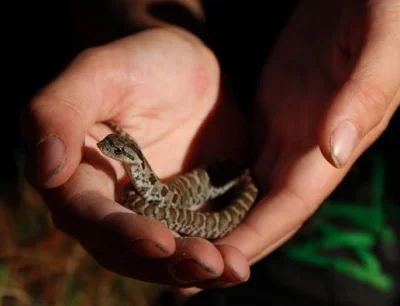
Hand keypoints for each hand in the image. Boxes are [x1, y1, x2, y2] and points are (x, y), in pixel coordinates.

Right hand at [20, 27, 250, 287]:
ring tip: (233, 270)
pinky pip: (201, 240)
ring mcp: (156, 211)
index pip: (89, 216)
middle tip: (210, 265)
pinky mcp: (190, 209)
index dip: (120, 233)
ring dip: (198, 269)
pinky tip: (240, 260)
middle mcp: (115, 204)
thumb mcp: (98, 73)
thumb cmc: (138, 62)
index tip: (158, 242)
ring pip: (168, 256)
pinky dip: (221, 253)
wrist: (186, 66)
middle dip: (168, 263)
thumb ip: (59, 112)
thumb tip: (45, 170)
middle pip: (130, 250)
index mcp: (82, 177)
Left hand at [217, 0, 399, 264]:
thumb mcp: (376, 45)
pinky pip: (243, 161)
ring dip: (224, 222)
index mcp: (333, 143)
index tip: (224, 263)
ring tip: (185, 245)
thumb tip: (336, 150)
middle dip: (236, 243)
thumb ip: (362, 95)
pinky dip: (221, 187)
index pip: (292, 203)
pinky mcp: (272, 116)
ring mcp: (288, 134)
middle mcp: (309, 149)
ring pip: (252, 192)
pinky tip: (196, 199)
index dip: (260, 236)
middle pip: (268, 210)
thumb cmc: (379, 12)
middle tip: (191, 273)